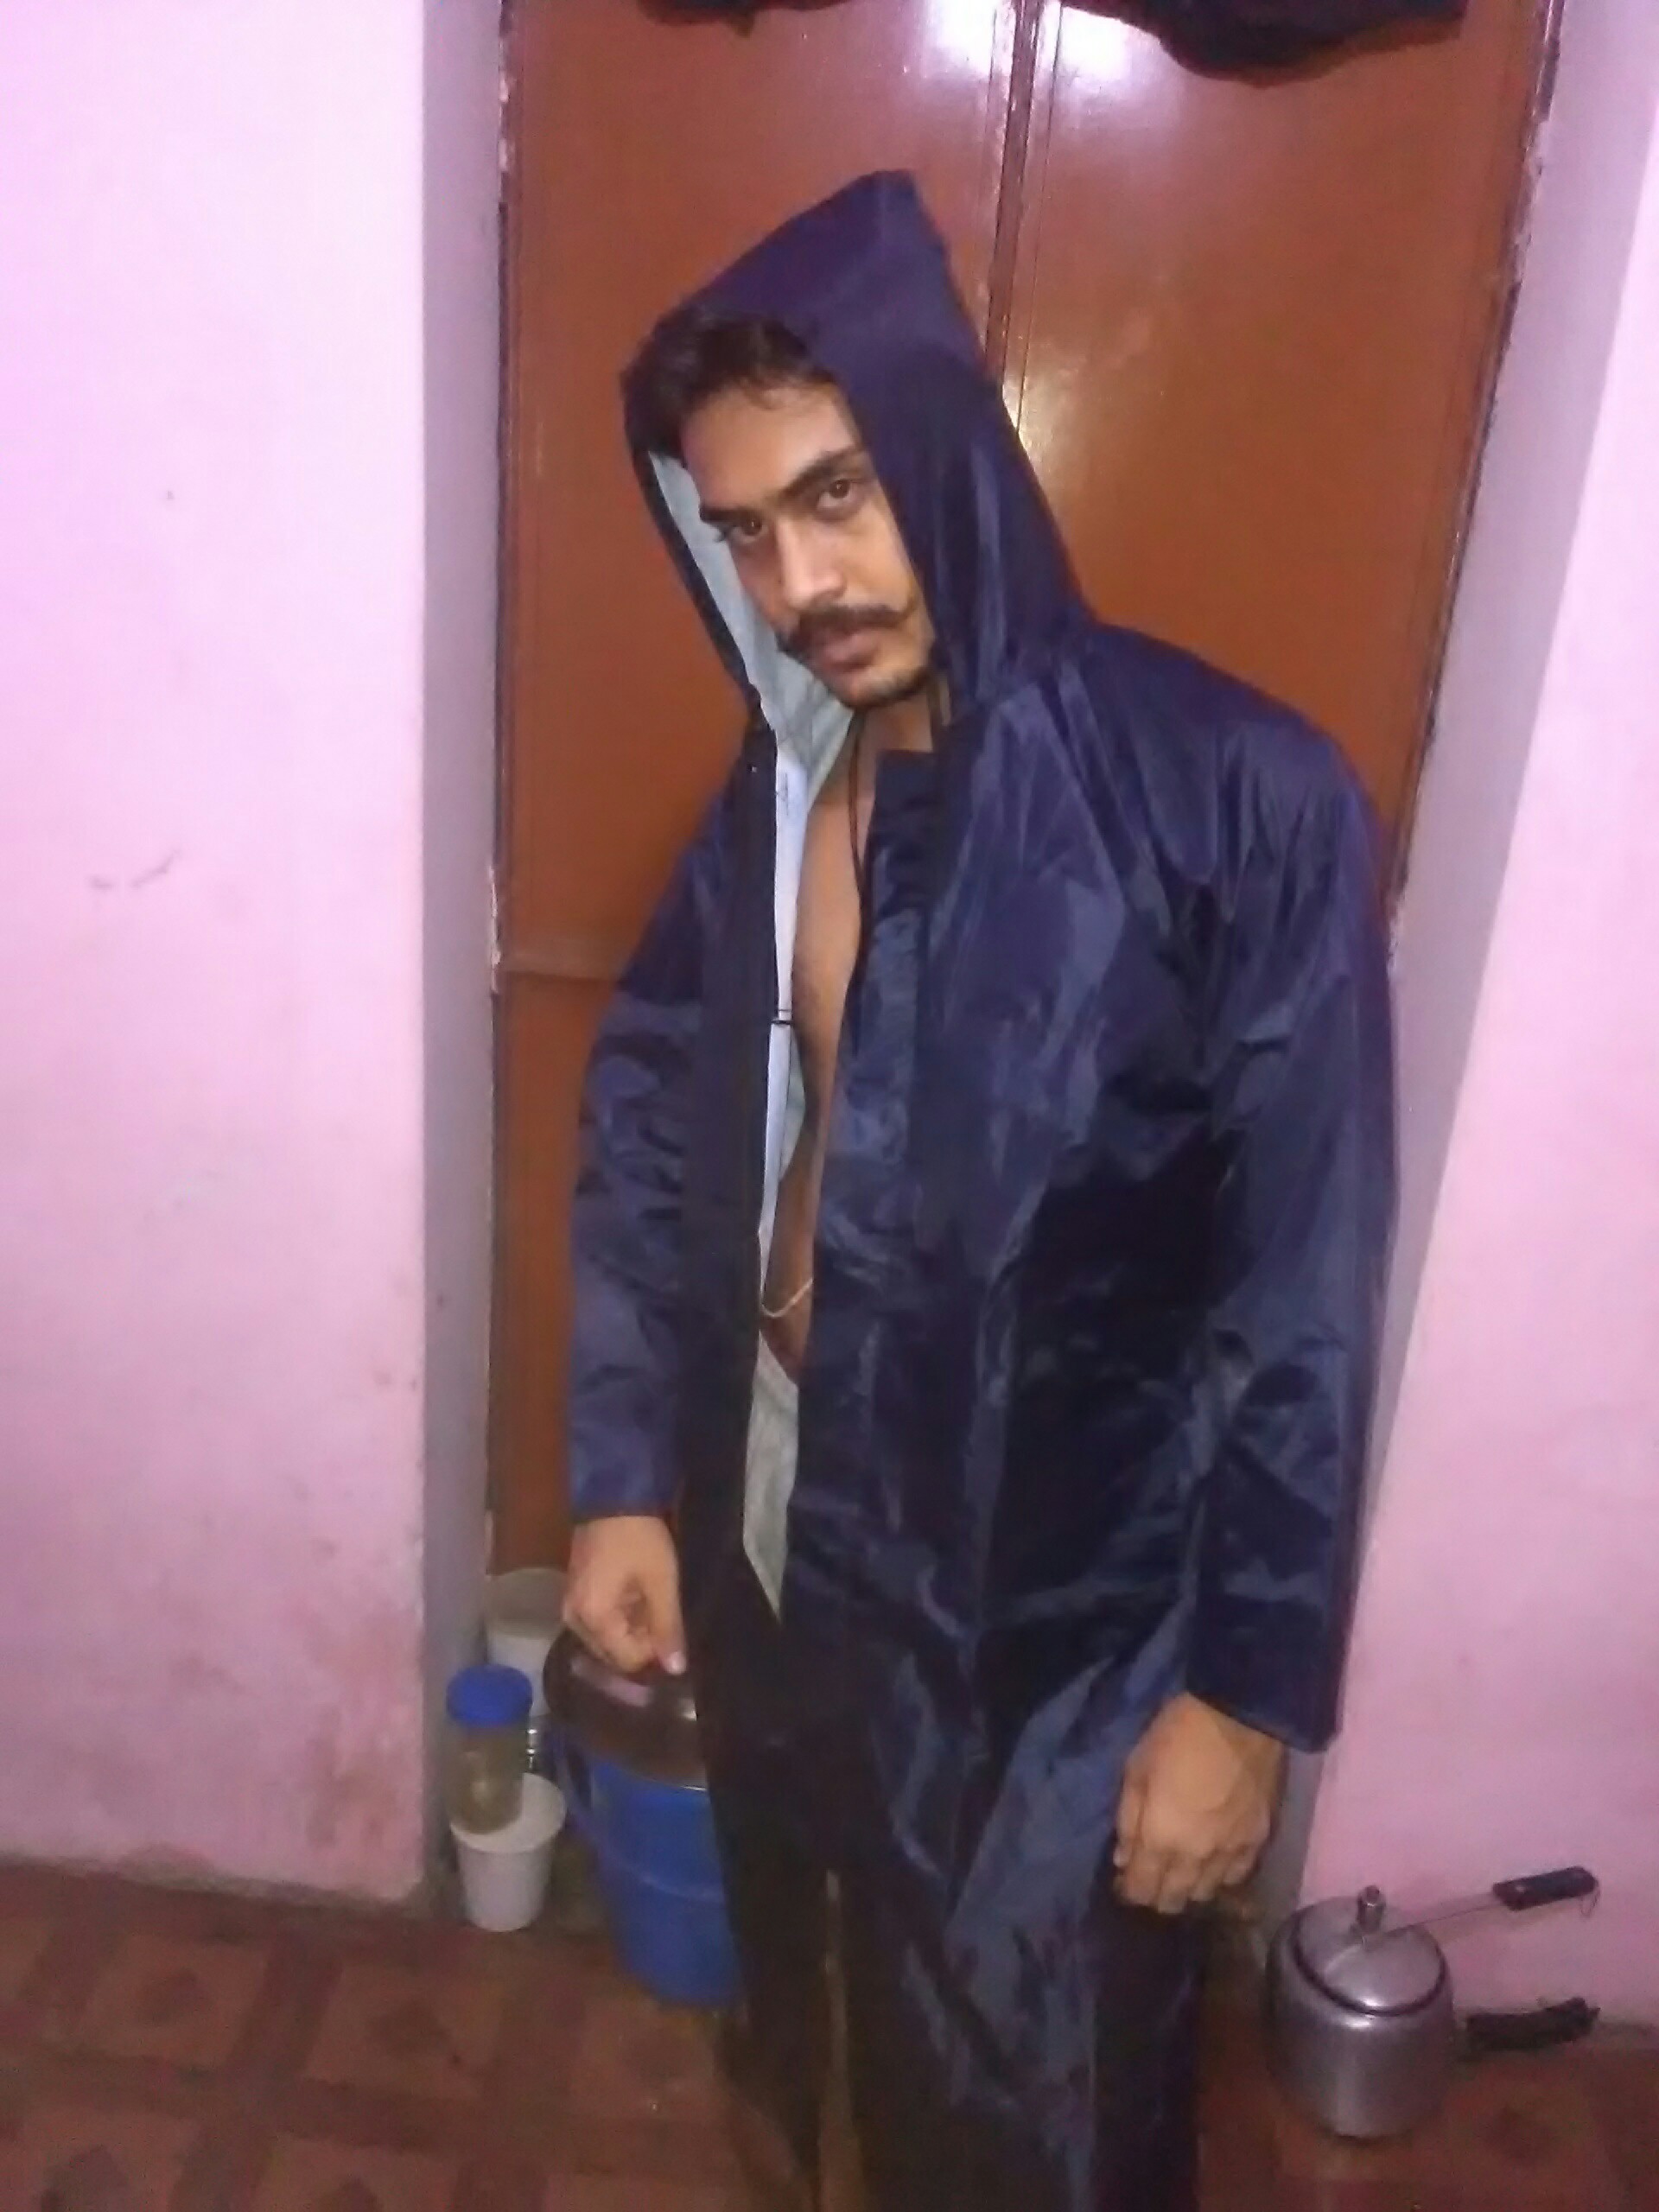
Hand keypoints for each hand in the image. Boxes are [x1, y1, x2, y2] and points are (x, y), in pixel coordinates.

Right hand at [565, 1516, 685, 1676]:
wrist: (612, 1494)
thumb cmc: (639, 1539)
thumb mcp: (661, 1582)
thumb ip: (668, 1627)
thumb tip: (676, 1668)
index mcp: (592, 1620)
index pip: (628, 1659)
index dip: (655, 1647)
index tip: (670, 1621)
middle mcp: (574, 1620)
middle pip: (615, 1651)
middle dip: (642, 1638)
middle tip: (660, 1607)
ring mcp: (571, 1606)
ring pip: (609, 1636)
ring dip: (633, 1624)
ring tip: (650, 1595)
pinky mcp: (575, 1592)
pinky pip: (601, 1619)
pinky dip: (621, 1612)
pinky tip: (636, 1590)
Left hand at [1114, 1693, 1283, 1914]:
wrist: (1240, 1718)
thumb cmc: (1177, 1737)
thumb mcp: (1137, 1770)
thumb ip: (1128, 1821)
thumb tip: (1123, 1860)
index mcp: (1161, 1840)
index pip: (1141, 1890)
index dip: (1129, 1890)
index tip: (1124, 1880)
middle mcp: (1196, 1858)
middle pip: (1174, 1900)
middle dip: (1157, 1894)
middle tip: (1151, 1876)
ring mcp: (1230, 1853)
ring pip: (1205, 1893)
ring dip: (1189, 1887)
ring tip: (1181, 1871)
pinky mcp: (1258, 1842)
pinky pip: (1236, 1876)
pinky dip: (1221, 1875)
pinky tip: (1214, 1861)